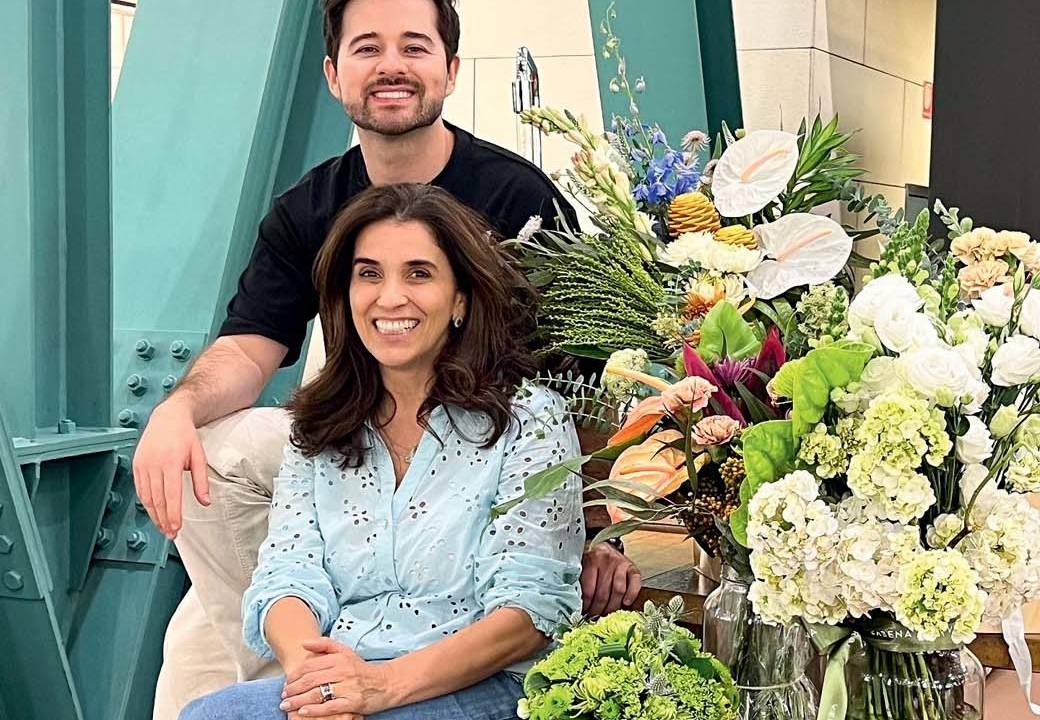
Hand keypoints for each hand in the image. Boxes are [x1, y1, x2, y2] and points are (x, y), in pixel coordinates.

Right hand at [132, 399, 208, 538]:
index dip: (173, 514)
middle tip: (171, 534)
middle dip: (164, 520)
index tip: (177, 528)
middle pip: (157, 500)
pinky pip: (140, 490)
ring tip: (163, 528)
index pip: (171, 495)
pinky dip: (146, 504)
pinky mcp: (136, 465)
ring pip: (146, 497)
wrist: (167, 417)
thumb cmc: (185, 436)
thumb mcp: (199, 456)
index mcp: (171, 462)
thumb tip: (205, 502)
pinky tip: (153, 513)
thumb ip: (201, 481)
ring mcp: (142, 465)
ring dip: (154, 515)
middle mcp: (154, 464)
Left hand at [280, 638, 390, 717]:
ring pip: (316, 694)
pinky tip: (303, 712)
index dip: (295, 675)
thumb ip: (325, 645)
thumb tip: (304, 643)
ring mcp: (347, 688)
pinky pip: (328, 707)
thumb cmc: (362, 669)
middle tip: (283, 695)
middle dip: (293, 689)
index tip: (287, 681)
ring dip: (298, 701)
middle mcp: (343, 671)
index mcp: (339, 658)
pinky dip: (314, 710)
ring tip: (286, 705)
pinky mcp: (352, 703)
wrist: (385, 684)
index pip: (310, 666)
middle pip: (310, 680)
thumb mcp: (346, 652)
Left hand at [580, 542, 641, 616]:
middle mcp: (607, 561)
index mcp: (591, 561)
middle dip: (598, 610)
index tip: (584, 614)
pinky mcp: (633, 568)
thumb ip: (581, 583)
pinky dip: (631, 595)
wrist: (608, 546)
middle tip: (594, 618)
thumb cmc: (594, 561)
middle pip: (603, 593)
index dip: (587, 606)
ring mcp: (621, 564)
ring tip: (606, 615)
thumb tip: (577, 605)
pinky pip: (634, 583)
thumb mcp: (584, 567)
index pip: (589, 590)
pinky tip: (625, 603)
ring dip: (612, 607)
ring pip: (618, 591)